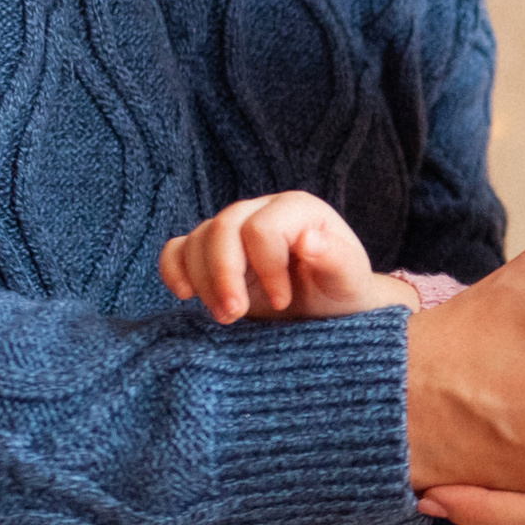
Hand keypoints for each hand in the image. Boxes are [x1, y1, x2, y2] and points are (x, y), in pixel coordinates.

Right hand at [162, 191, 413, 322]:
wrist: (329, 306)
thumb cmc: (342, 290)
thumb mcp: (349, 279)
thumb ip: (336, 258)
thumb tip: (308, 239)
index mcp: (298, 208)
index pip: (262, 228)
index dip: (266, 268)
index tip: (283, 301)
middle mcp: (262, 210)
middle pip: (223, 228)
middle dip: (224, 276)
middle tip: (235, 314)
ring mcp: (234, 228)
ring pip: (197, 239)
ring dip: (203, 282)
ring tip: (227, 316)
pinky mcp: (212, 250)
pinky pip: (177, 248)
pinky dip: (174, 270)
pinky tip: (186, 294)